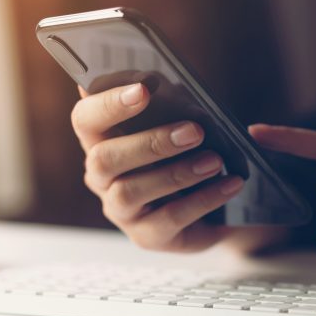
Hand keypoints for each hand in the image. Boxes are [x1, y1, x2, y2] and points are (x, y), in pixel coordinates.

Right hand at [71, 83, 250, 251]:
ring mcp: (120, 210)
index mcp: (101, 139)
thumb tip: (159, 79)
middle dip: (150, 142)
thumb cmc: (190, 150)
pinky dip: (203, 199)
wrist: (218, 201)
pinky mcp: (146, 236)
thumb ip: (169, 101)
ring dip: (177, 172)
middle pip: (104, 158)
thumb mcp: (181, 121)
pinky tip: (229, 183)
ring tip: (215, 160)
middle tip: (194, 131)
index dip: (108, 104)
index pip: (85, 119)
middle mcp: (101, 176)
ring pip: (132, 191)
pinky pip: (169, 218)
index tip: (143, 89)